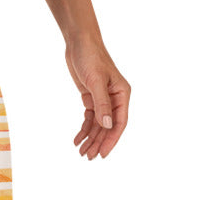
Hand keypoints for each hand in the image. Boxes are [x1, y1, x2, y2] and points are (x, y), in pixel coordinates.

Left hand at [64, 36, 130, 159]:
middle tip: (88, 157)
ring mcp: (103, 99)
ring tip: (82, 152)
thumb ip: (102, 103)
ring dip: (90, 138)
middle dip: (98, 142)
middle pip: (108, 127)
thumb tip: (107, 126)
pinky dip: (84, 129)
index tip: (102, 153)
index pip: (119, 122)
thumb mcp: (95, 81)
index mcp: (122, 94)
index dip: (111, 140)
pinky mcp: (91, 97)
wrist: (79, 42)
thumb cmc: (91, 57)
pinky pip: (90, 118)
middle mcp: (115, 98)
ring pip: (98, 125)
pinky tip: (77, 139)